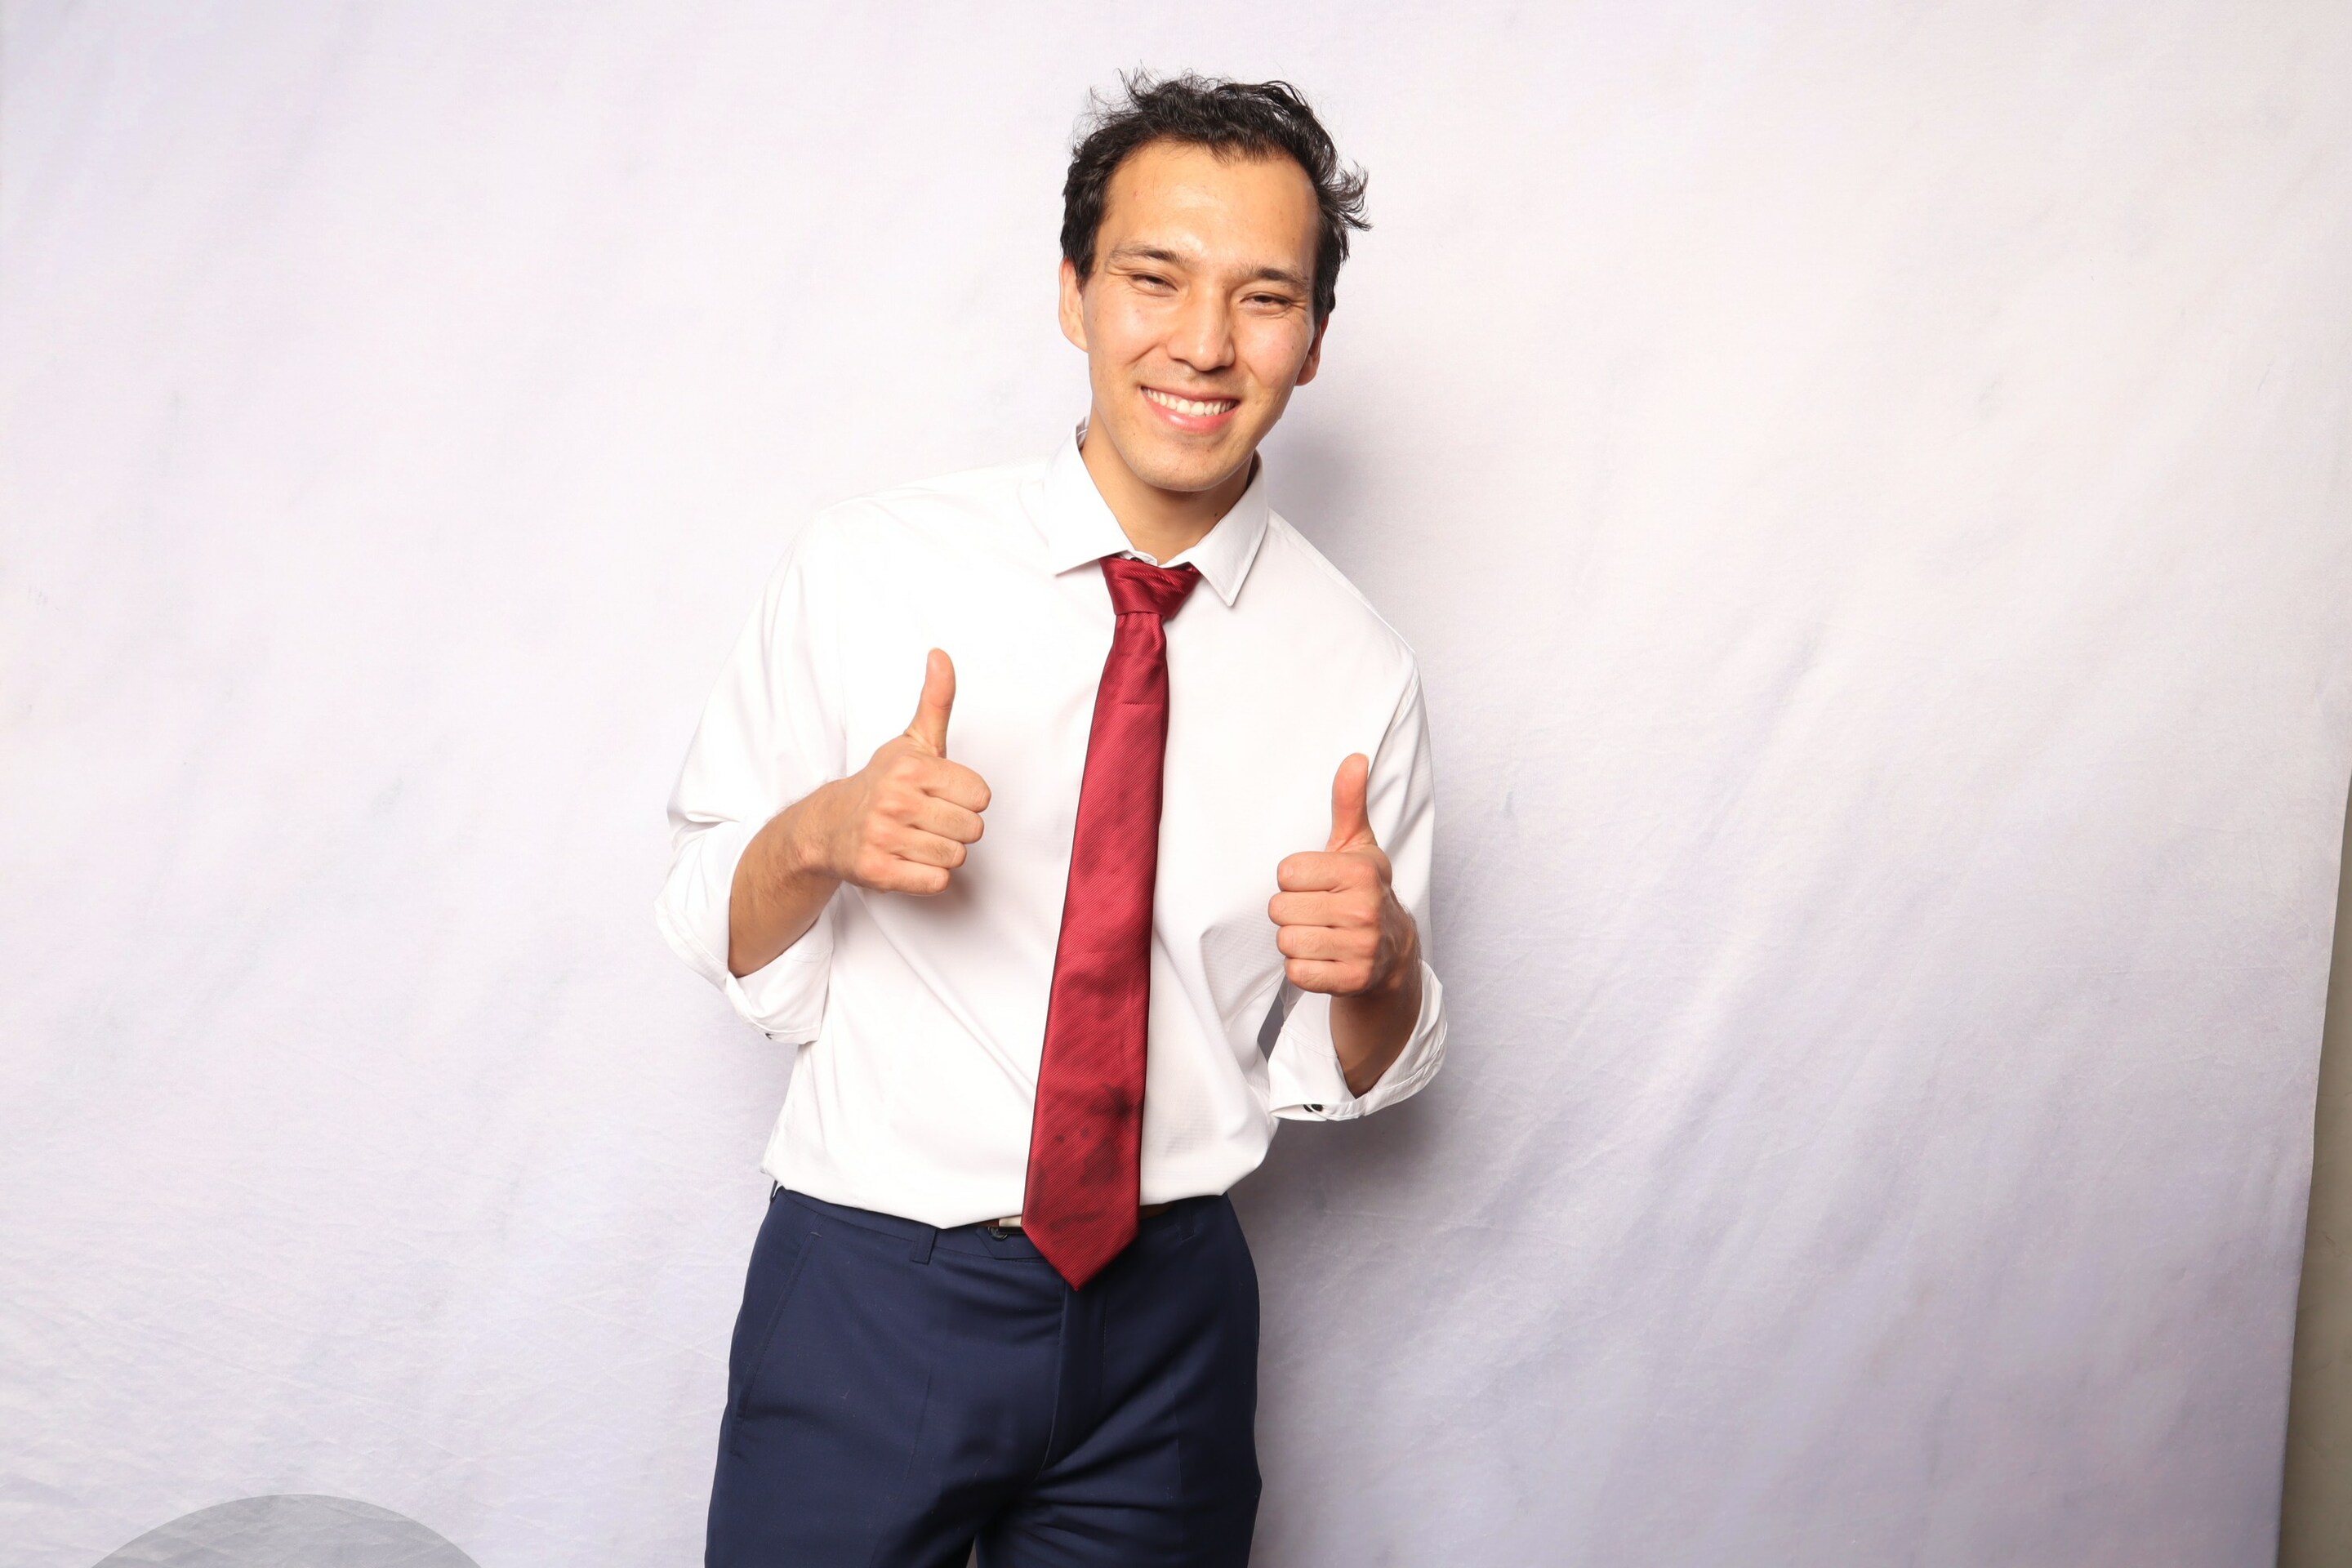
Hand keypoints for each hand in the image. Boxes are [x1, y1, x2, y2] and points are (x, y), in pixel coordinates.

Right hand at [805, 648, 991, 894]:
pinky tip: (908, 860)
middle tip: (927, 819)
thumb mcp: (913, 741)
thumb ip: (936, 701)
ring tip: (915, 839)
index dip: (965, 799)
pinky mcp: (878, 871)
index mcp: (911, 768)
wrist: (829, 826)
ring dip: (941, 853)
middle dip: (956, 828)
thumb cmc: (882, 783)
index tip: (940, 795)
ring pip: (956, 857)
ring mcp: (885, 838)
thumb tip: (941, 655)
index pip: (981, 796)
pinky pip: (936, 882)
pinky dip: (928, 876)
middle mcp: (896, 801)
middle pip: (972, 829)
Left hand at [1269, 754, 1416, 997]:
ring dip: (1296, 941)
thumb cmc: (1364, 893)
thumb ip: (1348, 803)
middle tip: (1318, 913)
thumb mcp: (1358, 847)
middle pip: (1280, 909)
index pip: (1286, 873)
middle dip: (1292, 912)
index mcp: (1360, 872)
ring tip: (1321, 935)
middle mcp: (1364, 909)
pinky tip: (1324, 959)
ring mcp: (1362, 948)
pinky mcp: (1353, 980)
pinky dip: (1304, 969)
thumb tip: (1354, 758)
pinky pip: (1298, 972)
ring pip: (1286, 941)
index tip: (1317, 885)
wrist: (1394, 955)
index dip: (1294, 880)